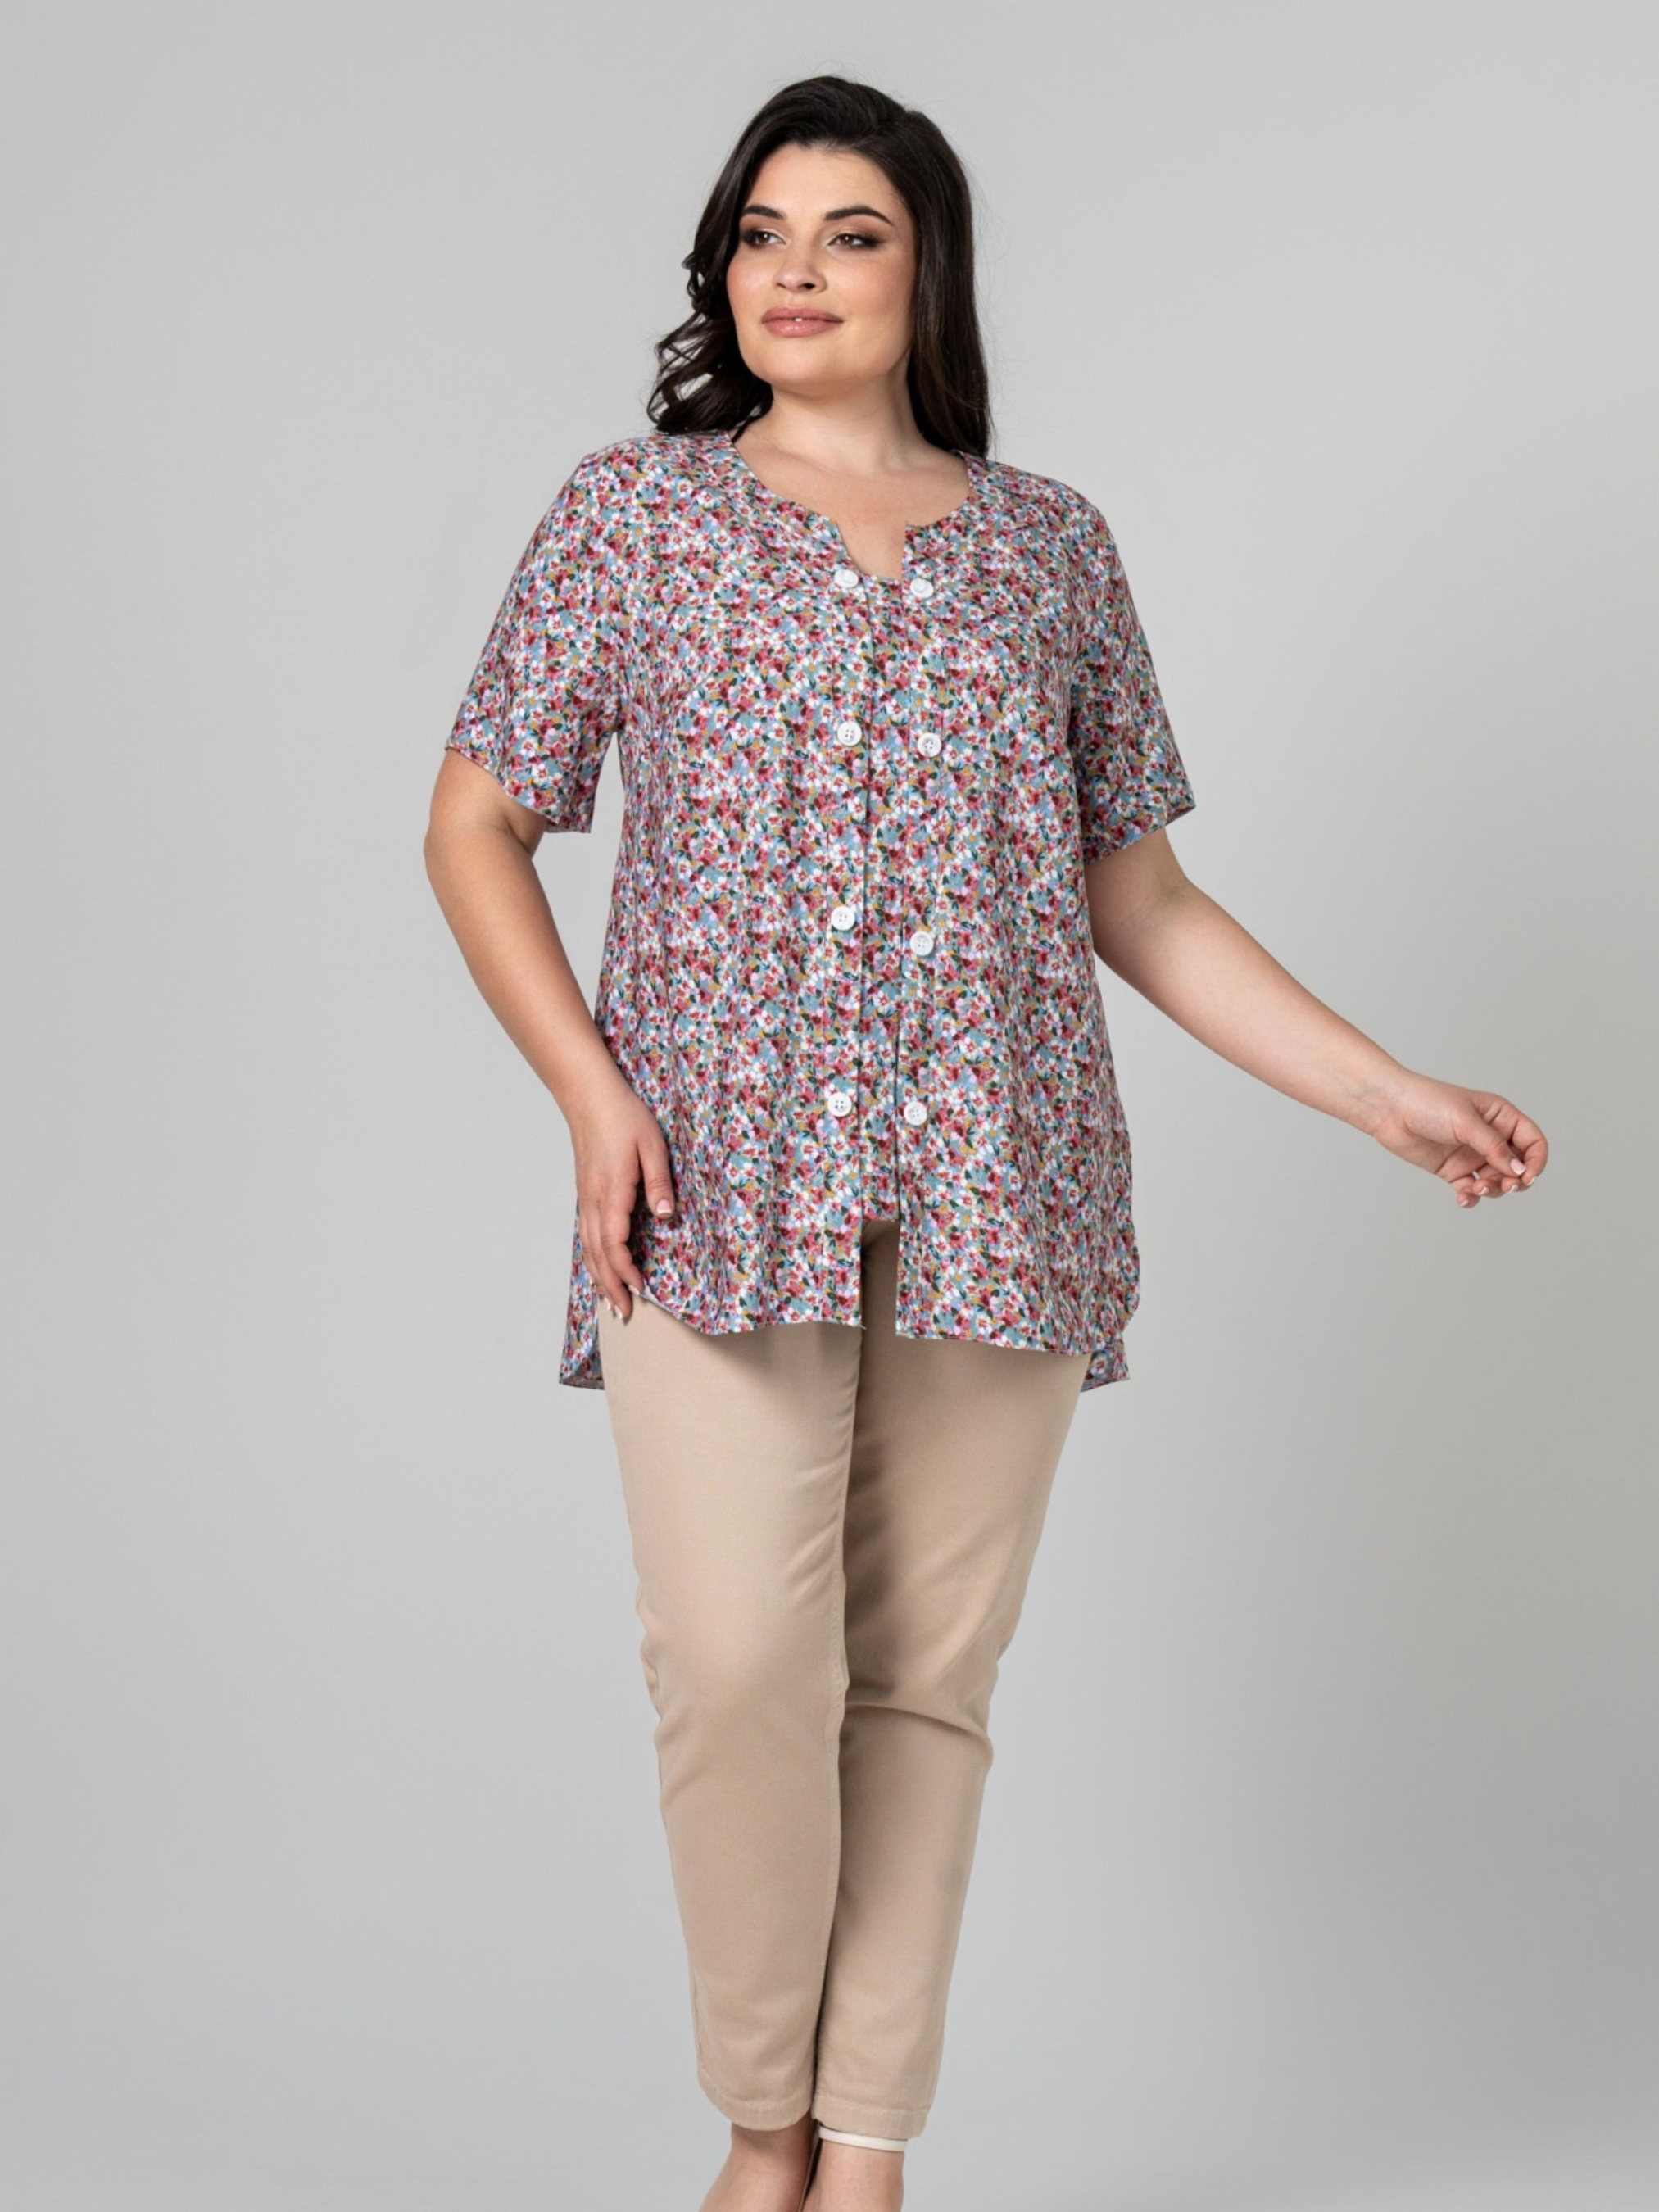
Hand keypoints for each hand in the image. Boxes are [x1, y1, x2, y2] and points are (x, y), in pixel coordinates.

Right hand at [567, 1070, 677, 1316]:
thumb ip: (659, 1182)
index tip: (640, 1290)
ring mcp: (585, 1197)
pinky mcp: (585, 1193)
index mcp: (612, 1191)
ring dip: (599, 1277)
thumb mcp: (652, 1145)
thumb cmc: (623, 1116)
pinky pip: (586, 1234)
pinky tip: (599, 1267)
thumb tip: (665, 1217)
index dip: (625, 1272)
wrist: (588, 1095)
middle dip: (610, 1286)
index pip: (614, 1244)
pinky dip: (592, 1258)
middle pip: (597, 1254)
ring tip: (611, 1302)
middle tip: (624, 1313)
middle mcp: (593, 1200)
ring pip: (588, 1247)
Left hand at [1368, 1071, 1547, 1206]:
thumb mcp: (1466, 1122)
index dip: (1536, 1161)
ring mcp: (1471, 1154)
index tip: (1526, 1177)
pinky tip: (1464, 1198)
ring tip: (1477, 1188)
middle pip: (1517, 1167)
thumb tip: (1519, 1171)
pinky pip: (1471, 1189)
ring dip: (1492, 1189)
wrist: (1389, 1109)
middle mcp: (1489, 1137)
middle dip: (1514, 1181)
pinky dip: (1472, 1197)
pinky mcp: (1452, 1170)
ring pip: (1496, 1181)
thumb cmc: (1428, 1103)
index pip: (1533, 1142)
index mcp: (1501, 1117)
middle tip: (1503, 1186)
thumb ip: (1494, 1147)